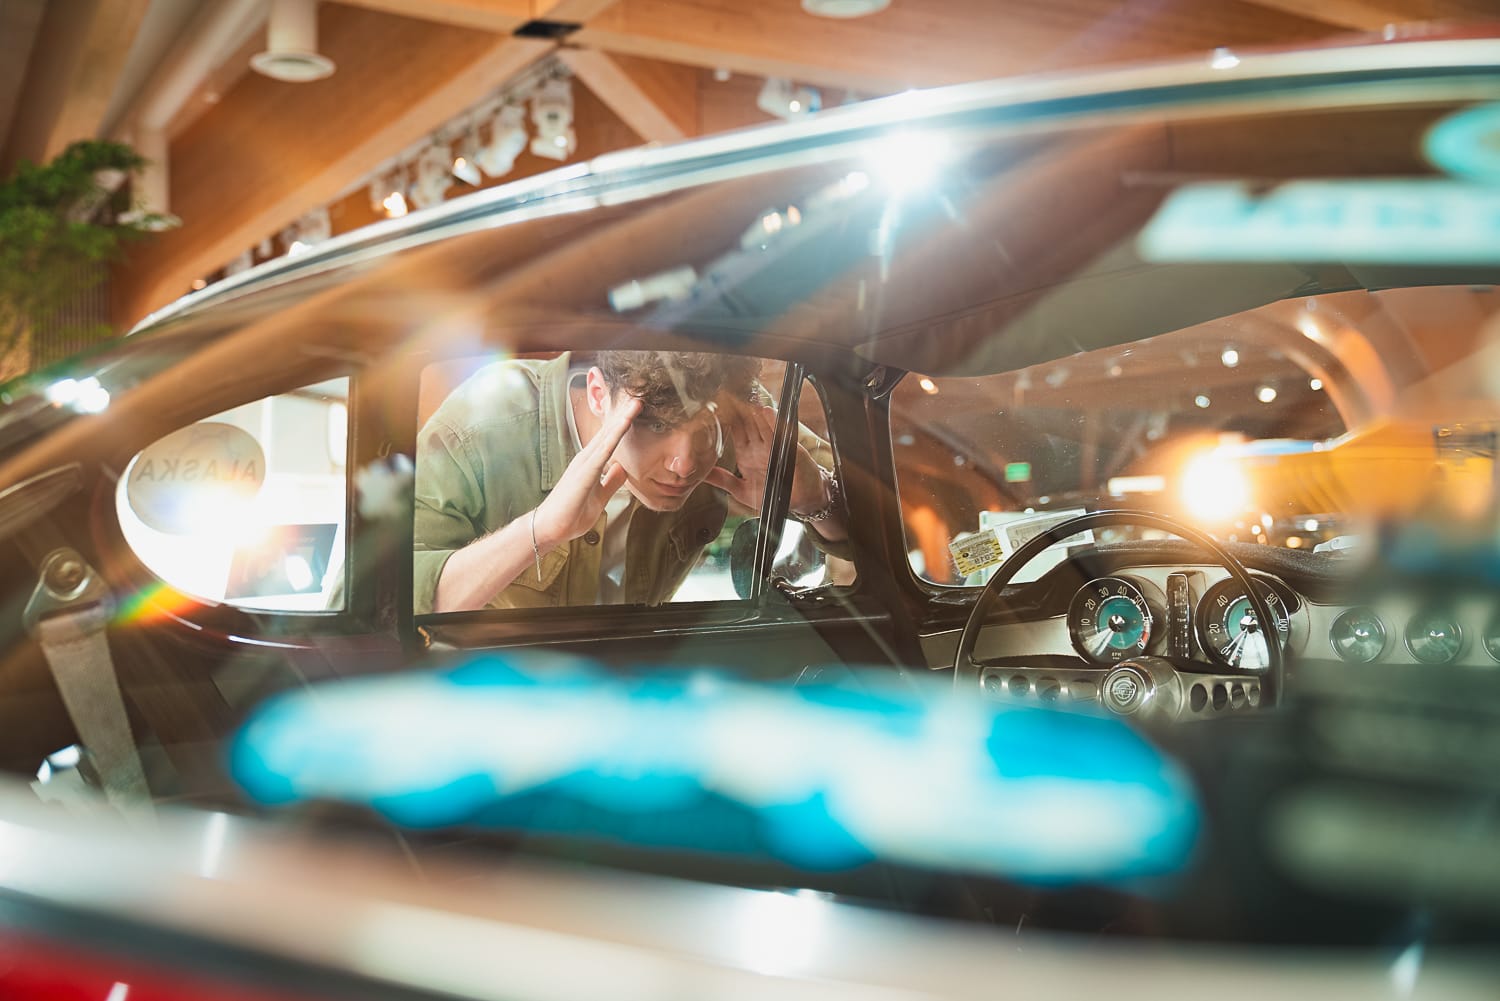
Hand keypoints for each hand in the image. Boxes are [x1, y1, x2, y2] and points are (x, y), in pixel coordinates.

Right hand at [533, 396, 638, 546]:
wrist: (553, 527)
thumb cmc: (572, 513)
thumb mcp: (600, 496)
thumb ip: (611, 481)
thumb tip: (622, 468)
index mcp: (591, 464)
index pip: (610, 439)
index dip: (624, 424)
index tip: (637, 410)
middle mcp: (587, 458)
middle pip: (609, 431)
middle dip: (624, 414)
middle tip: (640, 395)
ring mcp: (585, 463)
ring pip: (607, 436)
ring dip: (622, 418)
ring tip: (636, 402)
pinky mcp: (585, 471)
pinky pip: (604, 450)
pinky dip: (615, 435)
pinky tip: (625, 423)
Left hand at [705, 399, 828, 516]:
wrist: (801, 501)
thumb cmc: (773, 495)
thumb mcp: (742, 491)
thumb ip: (723, 480)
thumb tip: (702, 473)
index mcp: (746, 454)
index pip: (735, 430)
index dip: (726, 418)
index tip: (715, 404)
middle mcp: (759, 447)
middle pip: (747, 422)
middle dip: (738, 407)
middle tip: (727, 392)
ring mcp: (774, 446)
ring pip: (762, 423)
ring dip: (753, 410)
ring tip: (743, 396)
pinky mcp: (789, 450)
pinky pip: (780, 434)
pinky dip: (774, 423)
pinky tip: (766, 412)